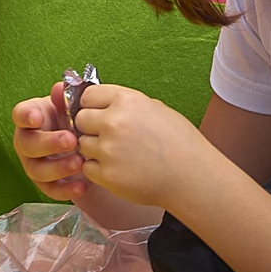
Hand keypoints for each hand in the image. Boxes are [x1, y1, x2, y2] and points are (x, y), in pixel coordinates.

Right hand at [13, 83, 89, 200]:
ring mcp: (34, 164)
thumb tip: (59, 88)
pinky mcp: (46, 185)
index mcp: (32, 117)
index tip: (37, 117)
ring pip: (38, 170)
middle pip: (28, 145)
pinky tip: (82, 185)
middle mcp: (27, 141)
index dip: (26, 116)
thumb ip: (65, 99)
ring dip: (58, 167)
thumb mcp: (73, 108)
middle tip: (71, 140)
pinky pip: (51, 190)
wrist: (88, 146)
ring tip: (80, 162)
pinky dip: (66, 189)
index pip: (20, 114)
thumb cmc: (75, 121)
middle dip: (49, 143)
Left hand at [73, 84, 212, 208]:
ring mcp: (108, 149)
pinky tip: (118, 168)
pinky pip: (88, 168)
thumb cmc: (178, 141)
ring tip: (117, 154)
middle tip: (106, 135)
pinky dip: (98, 169)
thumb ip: (124, 104)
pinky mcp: (107, 175)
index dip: (91, 105)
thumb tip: (101, 105)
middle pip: (80, 120)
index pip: (88, 96)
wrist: (191, 175)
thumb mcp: (154, 108)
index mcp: (126, 100)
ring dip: (94, 149)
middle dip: (89, 127)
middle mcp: (113, 122)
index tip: (96, 112)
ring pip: (82, 145)